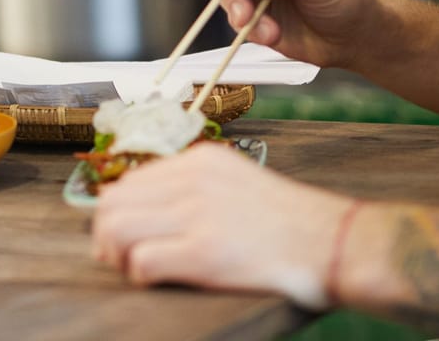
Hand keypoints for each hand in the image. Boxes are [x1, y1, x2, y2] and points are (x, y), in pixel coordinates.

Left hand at [91, 144, 351, 307]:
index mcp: (201, 160)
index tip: (121, 235)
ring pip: (116, 227)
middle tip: (118, 257)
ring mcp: (198, 213)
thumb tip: (147, 208)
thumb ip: (195, 187)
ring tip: (132, 268)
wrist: (332, 242)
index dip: (116, 212)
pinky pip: (141, 261)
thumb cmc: (288, 222)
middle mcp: (193, 179)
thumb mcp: (237, 182)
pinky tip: (157, 279)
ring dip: (116, 254)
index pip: (129, 180)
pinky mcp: (204, 251)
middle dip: (106, 234)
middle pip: (113, 202)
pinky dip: (139, 274)